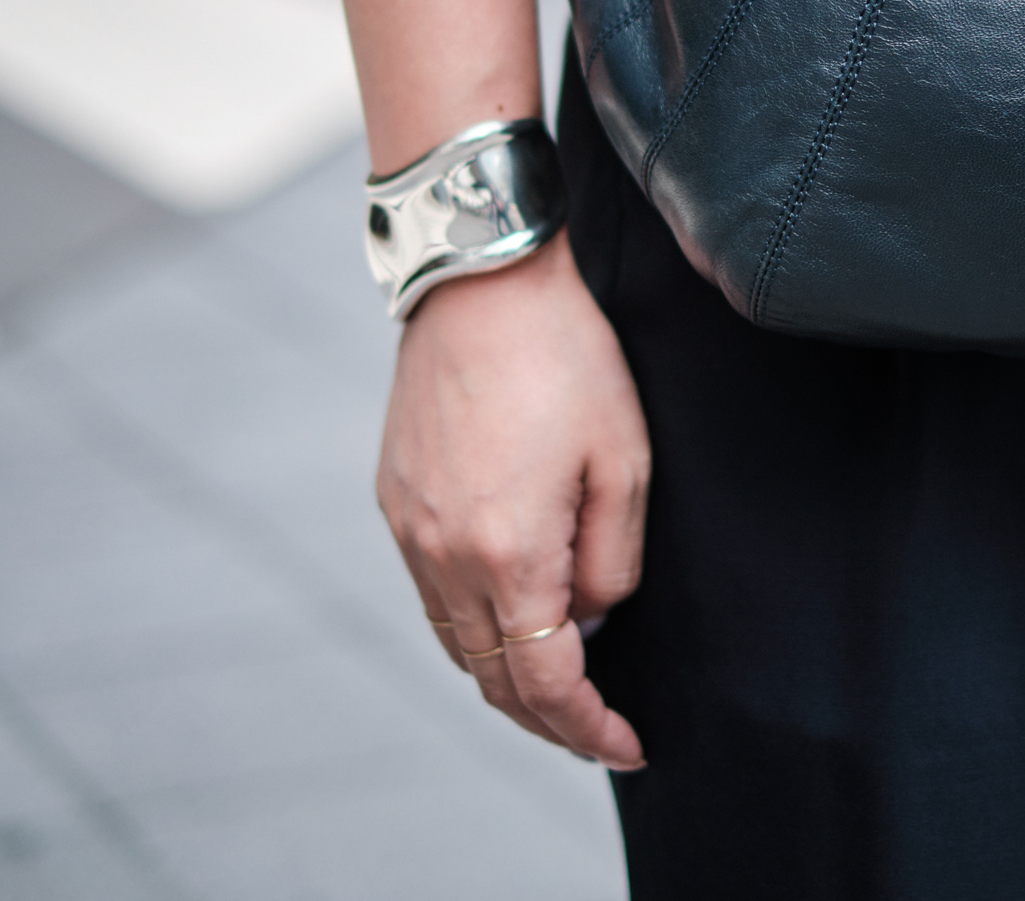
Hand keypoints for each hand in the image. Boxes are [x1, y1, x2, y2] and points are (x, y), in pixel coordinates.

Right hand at [377, 235, 649, 768]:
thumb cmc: (568, 358)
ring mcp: (409, 529)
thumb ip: (611, 559)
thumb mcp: (623, 460)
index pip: (545, 682)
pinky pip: (431, 595)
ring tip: (563, 687)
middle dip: (549, 720)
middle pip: (492, 678)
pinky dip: (474, 628)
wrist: (481, 277)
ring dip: (507, 677)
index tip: (630, 746)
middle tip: (601, 732)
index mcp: (508, 553)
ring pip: (455, 643)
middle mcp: (443, 555)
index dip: (588, 728)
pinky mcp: (394, 500)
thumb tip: (589, 621)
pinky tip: (514, 618)